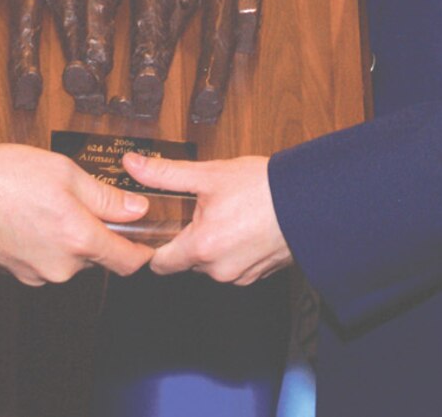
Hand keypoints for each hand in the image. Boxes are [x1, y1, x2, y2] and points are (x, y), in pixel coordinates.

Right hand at [0, 143, 152, 282]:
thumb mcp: (65, 172)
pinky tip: (31, 217)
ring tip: (49, 205)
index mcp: (77, 240)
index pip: (127, 263)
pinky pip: (46, 261)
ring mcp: (35, 274)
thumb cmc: (4, 175)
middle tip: (82, 201)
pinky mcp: (16, 274)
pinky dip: (47, 243)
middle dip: (97, 233)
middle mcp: (59, 267)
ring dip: (70, 237)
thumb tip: (138, 210)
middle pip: (97, 258)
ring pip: (70, 259)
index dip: (142, 252)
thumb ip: (106, 197)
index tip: (146, 241)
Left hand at [126, 152, 290, 284]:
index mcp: (200, 247)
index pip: (160, 264)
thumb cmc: (263, 186)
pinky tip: (246, 228)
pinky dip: (236, 251)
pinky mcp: (260, 275)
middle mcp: (219, 269)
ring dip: (215, 246)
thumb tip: (133, 165)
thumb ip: (165, 174)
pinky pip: (235, 266)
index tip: (161, 230)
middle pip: (187, 261)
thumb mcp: (209, 174)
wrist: (308, 198)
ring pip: (212, 264)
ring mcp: (241, 275)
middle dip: (191, 239)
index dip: (157, 246)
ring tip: (230, 216)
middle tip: (205, 211)